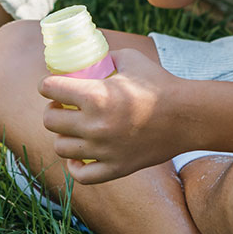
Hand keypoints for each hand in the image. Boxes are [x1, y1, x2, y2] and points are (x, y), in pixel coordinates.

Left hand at [39, 47, 183, 183]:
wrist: (186, 116)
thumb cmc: (159, 83)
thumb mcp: (129, 58)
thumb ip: (105, 57)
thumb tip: (89, 58)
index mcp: (95, 95)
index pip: (50, 89)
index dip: (46, 84)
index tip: (49, 84)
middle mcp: (94, 125)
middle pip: (50, 120)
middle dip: (52, 110)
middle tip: (61, 105)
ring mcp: (103, 150)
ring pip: (61, 147)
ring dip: (62, 135)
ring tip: (71, 128)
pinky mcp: (115, 169)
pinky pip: (81, 175)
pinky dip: (75, 166)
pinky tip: (79, 156)